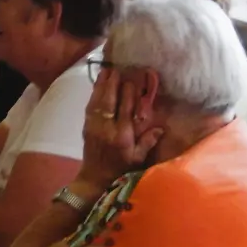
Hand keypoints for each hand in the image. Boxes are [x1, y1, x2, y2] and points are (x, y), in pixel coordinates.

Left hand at [78, 67, 162, 188]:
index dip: (128, 93)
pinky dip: (93, 94)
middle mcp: (107, 128)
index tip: (132, 80)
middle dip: (113, 84)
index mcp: (122, 135)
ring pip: (98, 101)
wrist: (95, 177)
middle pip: (110, 101)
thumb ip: (147, 143)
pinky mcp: (86, 126)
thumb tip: (160, 128)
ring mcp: (94, 126)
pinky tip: (97, 84)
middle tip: (117, 69)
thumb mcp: (137, 158)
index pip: (126, 110)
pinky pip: (90, 107)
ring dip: (101, 85)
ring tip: (106, 70)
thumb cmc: (120, 168)